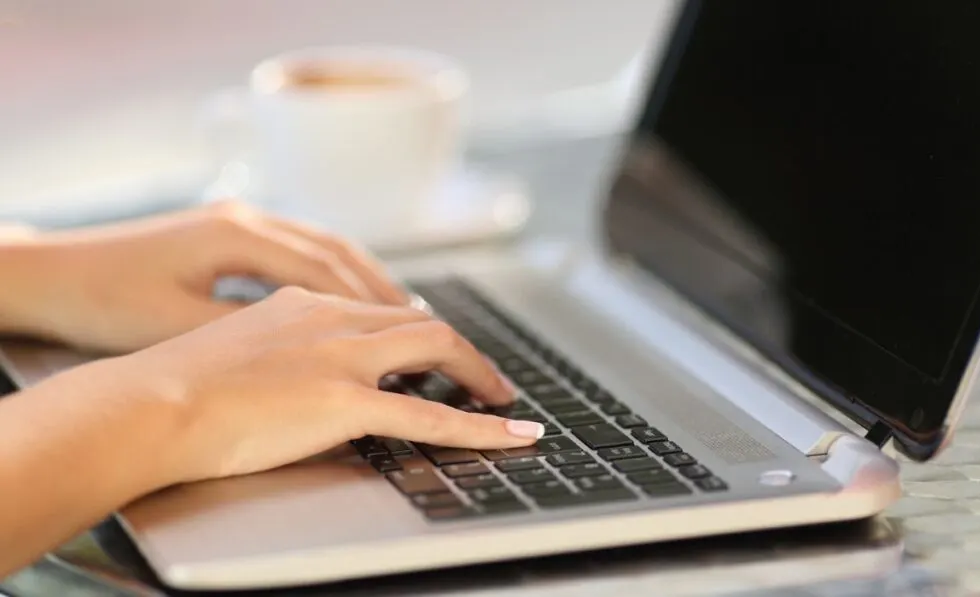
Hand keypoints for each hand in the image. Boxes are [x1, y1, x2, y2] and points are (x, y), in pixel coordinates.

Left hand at [0, 201, 407, 352]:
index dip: (388, 313)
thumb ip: (259, 337)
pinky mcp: (228, 235)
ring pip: (328, 250)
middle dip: (395, 298)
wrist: (47, 275)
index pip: (336, 274)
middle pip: (343, 255)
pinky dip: (338, 279)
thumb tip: (322, 361)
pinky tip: (349, 305)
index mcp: (241, 237)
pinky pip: (303, 254)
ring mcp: (240, 222)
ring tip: (410, 321)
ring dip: (372, 286)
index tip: (432, 343)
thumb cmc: (102, 301)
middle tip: (442, 336)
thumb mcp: (185, 326)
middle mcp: (249, 220)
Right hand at [88, 286, 541, 486]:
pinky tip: (509, 435)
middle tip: (483, 376)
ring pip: (436, 347)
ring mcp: (341, 356)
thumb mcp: (234, 350)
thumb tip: (296, 377)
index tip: (433, 350)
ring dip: (477, 373)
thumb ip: (277, 353)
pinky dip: (479, 428)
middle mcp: (330, 319)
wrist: (147, 403)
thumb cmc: (172, 388)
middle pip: (419, 320)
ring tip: (501, 399)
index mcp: (302, 305)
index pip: (379, 310)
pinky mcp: (343, 399)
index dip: (415, 331)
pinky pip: (429, 416)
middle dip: (460, 348)